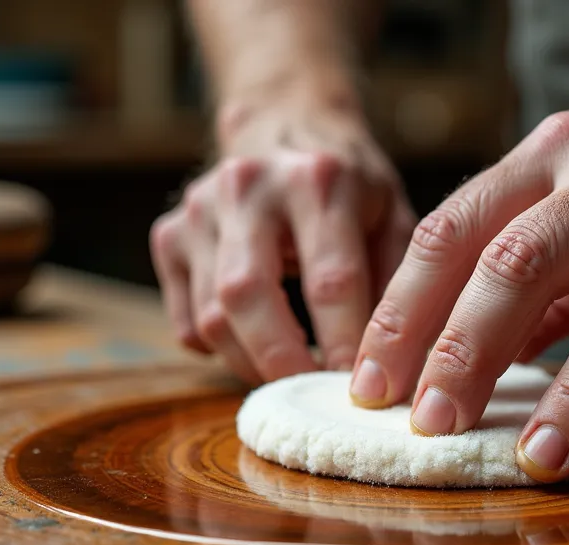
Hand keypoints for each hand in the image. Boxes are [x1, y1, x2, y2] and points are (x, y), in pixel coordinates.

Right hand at [151, 103, 415, 383]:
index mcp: (317, 178)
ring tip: (291, 378)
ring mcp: (199, 209)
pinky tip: (256, 347)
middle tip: (312, 396)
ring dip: (252, 364)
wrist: (284, 124)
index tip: (363, 388)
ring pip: (212, 315)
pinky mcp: (168, 233)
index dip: (345, 343)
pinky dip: (220, 350)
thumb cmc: (350, 184)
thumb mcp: (391, 214)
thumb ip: (398, 282)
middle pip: (248, 295)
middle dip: (282, 360)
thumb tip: (400, 365)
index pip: (330, 278)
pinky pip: (186, 319)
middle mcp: (248, 186)